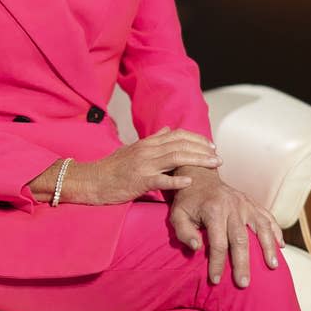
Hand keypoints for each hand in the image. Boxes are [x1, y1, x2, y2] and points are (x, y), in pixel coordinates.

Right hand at [82, 127, 222, 204]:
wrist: (92, 180)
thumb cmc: (112, 168)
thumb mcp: (131, 149)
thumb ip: (151, 140)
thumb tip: (167, 129)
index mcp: (146, 143)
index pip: (176, 135)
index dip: (196, 139)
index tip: (210, 145)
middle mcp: (147, 150)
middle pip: (180, 145)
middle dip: (202, 149)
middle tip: (218, 156)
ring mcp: (143, 165)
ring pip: (175, 158)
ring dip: (197, 160)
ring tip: (213, 165)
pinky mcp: (139, 181)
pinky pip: (161, 180)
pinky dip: (176, 181)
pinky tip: (190, 181)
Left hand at [169, 166, 284, 287]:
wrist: (200, 175)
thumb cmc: (188, 200)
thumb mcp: (177, 214)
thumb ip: (183, 232)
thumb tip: (197, 248)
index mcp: (213, 210)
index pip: (217, 243)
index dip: (217, 263)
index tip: (215, 280)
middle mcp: (232, 206)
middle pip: (241, 239)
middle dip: (242, 263)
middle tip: (244, 284)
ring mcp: (244, 203)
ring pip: (261, 227)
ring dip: (268, 247)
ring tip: (272, 266)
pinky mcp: (252, 202)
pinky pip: (268, 216)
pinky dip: (276, 231)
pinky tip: (281, 246)